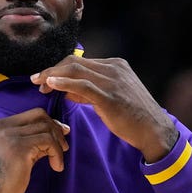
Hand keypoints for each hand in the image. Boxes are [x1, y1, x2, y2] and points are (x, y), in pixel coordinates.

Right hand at [0, 108, 69, 192]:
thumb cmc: (4, 179)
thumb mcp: (16, 152)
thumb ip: (32, 139)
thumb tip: (60, 129)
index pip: (32, 114)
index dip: (49, 123)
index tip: (60, 136)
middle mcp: (1, 126)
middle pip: (39, 116)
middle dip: (56, 129)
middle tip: (63, 146)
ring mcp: (9, 136)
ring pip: (46, 129)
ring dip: (58, 145)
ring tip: (58, 161)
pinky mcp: (19, 147)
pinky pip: (48, 142)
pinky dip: (57, 154)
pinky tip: (56, 166)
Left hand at [30, 55, 177, 162]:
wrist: (154, 131)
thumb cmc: (132, 117)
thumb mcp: (111, 97)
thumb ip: (89, 90)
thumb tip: (66, 88)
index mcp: (115, 65)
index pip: (80, 61)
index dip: (59, 68)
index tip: (45, 79)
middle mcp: (114, 68)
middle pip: (74, 62)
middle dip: (52, 70)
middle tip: (37, 81)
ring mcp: (113, 81)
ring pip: (76, 70)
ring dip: (53, 75)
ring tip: (40, 84)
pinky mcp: (110, 96)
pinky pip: (82, 85)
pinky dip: (64, 82)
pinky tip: (51, 84)